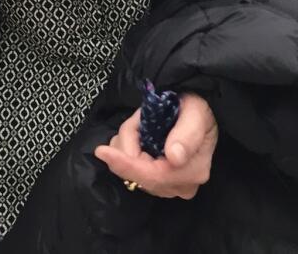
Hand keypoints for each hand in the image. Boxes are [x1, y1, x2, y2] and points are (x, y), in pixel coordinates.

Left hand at [94, 92, 217, 198]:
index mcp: (193, 171)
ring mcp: (169, 186)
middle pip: (138, 174)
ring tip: (140, 126)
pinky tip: (136, 137)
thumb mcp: (195, 113)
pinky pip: (130, 170)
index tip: (102, 152)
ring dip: (126, 145)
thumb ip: (187, 135)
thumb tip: (174, 158)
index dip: (127, 166)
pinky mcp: (158, 182)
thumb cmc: (195, 111)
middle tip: (134, 123)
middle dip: (126, 145)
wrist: (195, 114)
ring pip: (130, 172)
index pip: (155, 176)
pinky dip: (125, 150)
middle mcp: (182, 185)